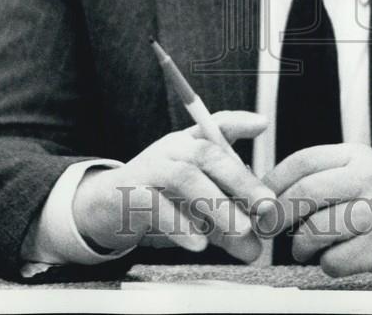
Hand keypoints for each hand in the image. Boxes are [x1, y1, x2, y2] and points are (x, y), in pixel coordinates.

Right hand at [72, 110, 276, 261]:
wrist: (104, 208)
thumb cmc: (159, 200)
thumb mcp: (196, 205)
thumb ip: (226, 223)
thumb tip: (256, 248)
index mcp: (189, 144)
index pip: (216, 126)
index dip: (239, 122)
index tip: (263, 124)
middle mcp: (170, 149)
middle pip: (207, 154)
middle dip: (241, 181)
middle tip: (266, 209)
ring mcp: (149, 169)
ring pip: (184, 178)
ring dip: (216, 205)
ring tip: (240, 231)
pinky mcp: (127, 195)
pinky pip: (154, 206)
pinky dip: (179, 224)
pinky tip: (199, 243)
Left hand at [259, 144, 371, 284]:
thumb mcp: (354, 174)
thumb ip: (316, 176)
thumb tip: (263, 192)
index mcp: (355, 156)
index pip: (303, 161)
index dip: (273, 182)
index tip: (258, 200)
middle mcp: (367, 179)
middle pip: (306, 192)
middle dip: (278, 214)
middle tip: (267, 228)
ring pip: (316, 229)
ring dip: (300, 245)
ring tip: (304, 248)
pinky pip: (334, 260)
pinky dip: (326, 264)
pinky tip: (334, 258)